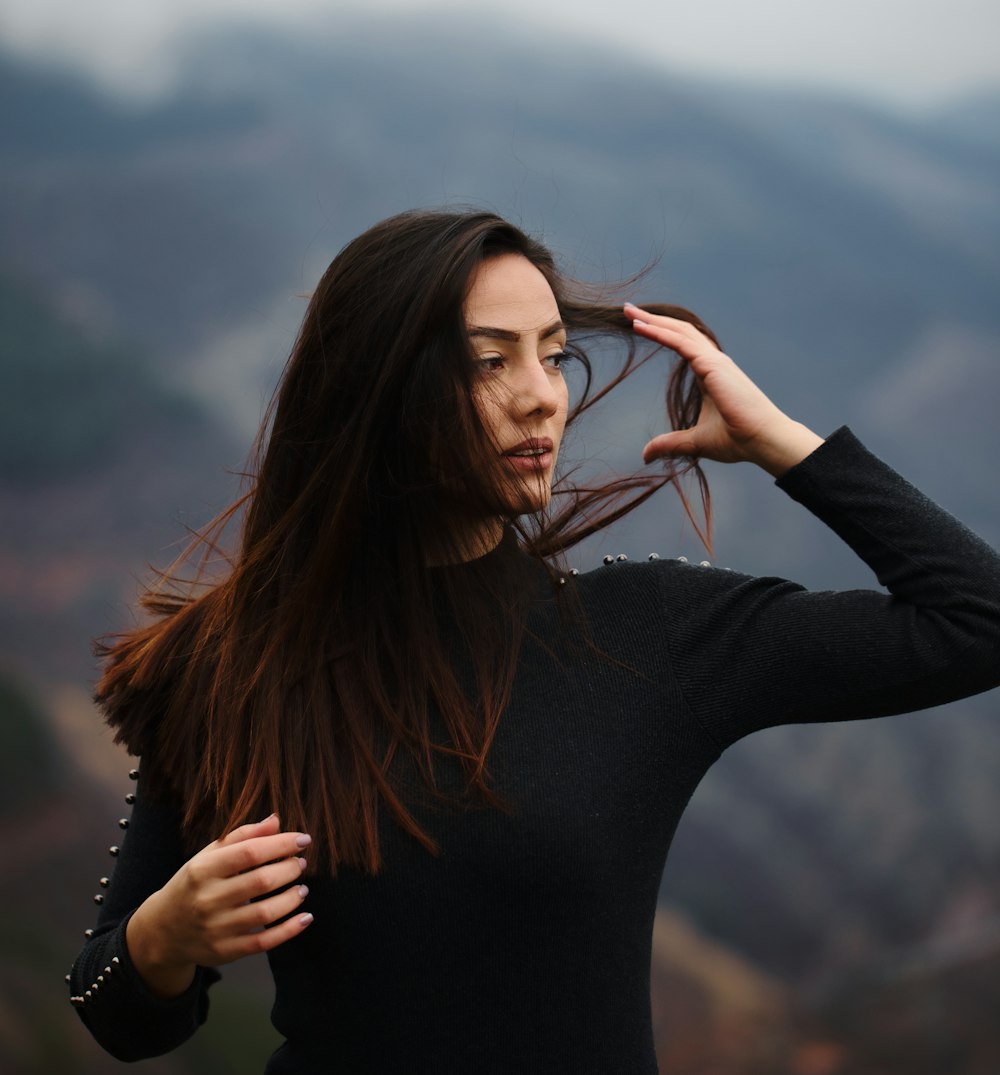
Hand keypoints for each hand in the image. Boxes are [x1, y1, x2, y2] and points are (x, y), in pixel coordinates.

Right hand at [126, 814, 312, 997]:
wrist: (163, 930)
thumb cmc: (194, 884)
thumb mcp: (208, 856)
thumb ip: (242, 836)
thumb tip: (276, 820)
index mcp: (203, 870)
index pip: (249, 853)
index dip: (281, 844)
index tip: (303, 840)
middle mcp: (208, 899)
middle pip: (260, 882)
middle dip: (289, 870)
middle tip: (301, 864)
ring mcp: (216, 928)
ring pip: (264, 913)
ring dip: (291, 898)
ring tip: (302, 888)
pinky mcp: (225, 951)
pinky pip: (263, 942)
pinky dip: (289, 930)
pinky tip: (305, 917)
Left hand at [625, 304, 823, 476]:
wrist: (762, 441)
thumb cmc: (737, 440)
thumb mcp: (694, 442)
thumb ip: (669, 444)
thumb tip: (645, 454)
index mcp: (710, 373)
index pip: (681, 343)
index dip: (661, 332)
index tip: (637, 324)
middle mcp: (712, 362)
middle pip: (679, 331)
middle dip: (654, 319)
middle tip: (629, 310)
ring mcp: (714, 361)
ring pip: (680, 331)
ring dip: (654, 320)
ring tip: (630, 311)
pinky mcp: (713, 365)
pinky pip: (681, 342)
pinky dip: (660, 332)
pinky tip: (640, 326)